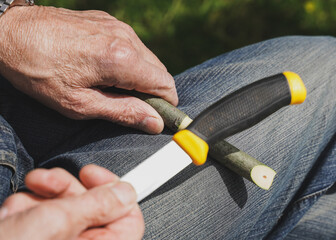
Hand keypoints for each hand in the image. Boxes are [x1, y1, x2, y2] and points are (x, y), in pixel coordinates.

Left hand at [0, 5, 177, 133]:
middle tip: (128, 106)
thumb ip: (123, 112)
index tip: (156, 117)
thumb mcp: (80, 104)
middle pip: (159, 71)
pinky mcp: (108, 21)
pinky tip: (105, 69)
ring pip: (147, 58)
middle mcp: (126, 38)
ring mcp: (118, 26)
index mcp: (122, 60)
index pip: (165, 85)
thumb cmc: (39, 71)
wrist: (9, 32)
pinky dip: (128, 62)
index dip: (166, 104)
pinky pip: (132, 46)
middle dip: (152, 92)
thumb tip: (155, 122)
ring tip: (112, 87)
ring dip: (139, 77)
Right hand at [0, 165, 143, 239]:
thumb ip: (96, 206)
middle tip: (46, 180)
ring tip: (21, 202)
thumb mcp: (54, 224)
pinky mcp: (38, 239)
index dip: (115, 193)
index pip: (129, 221)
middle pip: (93, 209)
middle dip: (67, 189)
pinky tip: (11, 215)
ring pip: (65, 208)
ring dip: (40, 197)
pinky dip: (25, 209)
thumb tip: (126, 192)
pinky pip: (43, 216)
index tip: (93, 173)